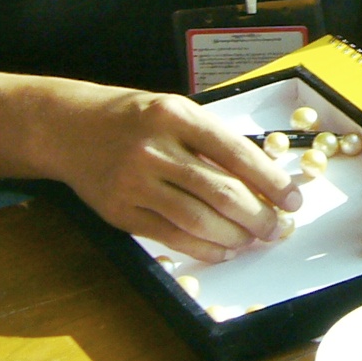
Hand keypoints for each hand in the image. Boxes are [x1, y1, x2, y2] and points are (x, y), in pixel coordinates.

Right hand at [54, 85, 302, 261]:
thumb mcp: (174, 111)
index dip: (271, 181)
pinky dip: (204, 248)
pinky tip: (223, 250)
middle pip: (221, 191)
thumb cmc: (133, 118)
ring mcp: (134, 181)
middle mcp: (154, 147)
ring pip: (198, 219)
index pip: (236, 152)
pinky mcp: (120, 211)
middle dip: (259, 216)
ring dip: (235, 236)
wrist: (69, 127)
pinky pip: (171, 236)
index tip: (292, 200)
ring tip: (252, 239)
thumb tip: (263, 179)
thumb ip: (212, 140)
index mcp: (175, 114)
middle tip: (277, 228)